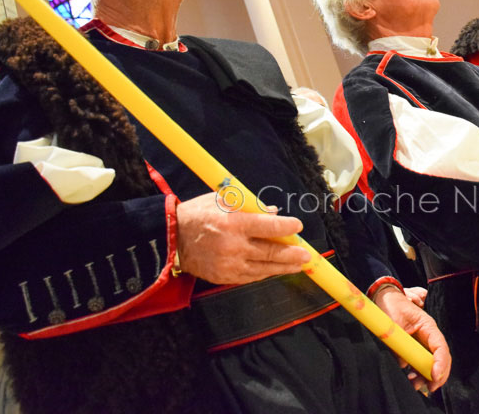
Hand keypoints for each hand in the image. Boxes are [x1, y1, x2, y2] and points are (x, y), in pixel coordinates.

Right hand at [176, 192, 309, 284]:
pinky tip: (276, 270)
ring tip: (299, 265)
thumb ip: (249, 206)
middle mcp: (233, 245)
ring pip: (264, 268)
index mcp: (233, 223)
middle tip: (307, 255)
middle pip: (270, 251)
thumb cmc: (198, 214)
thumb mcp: (222, 200)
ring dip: (284, 267)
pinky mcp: (224, 277)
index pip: (267, 226)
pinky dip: (265, 273)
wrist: (171, 239)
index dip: (285, 227)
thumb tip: (273, 212)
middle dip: (292, 253)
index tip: (297, 226)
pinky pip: (250, 276)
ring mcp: (229, 264)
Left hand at [374, 286, 450, 392]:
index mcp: (428, 326)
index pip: (440, 346)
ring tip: (415, 385)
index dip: (440, 363)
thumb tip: (404, 364)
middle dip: (439, 374)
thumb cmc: (391, 306)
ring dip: (428, 376)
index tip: (434, 376)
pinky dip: (420, 373)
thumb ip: (399, 343)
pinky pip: (422, 363)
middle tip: (430, 387)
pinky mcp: (415, 348)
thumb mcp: (393, 323)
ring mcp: (423, 342)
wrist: (384, 298)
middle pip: (441, 358)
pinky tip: (412, 379)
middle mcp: (429, 336)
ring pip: (433, 363)